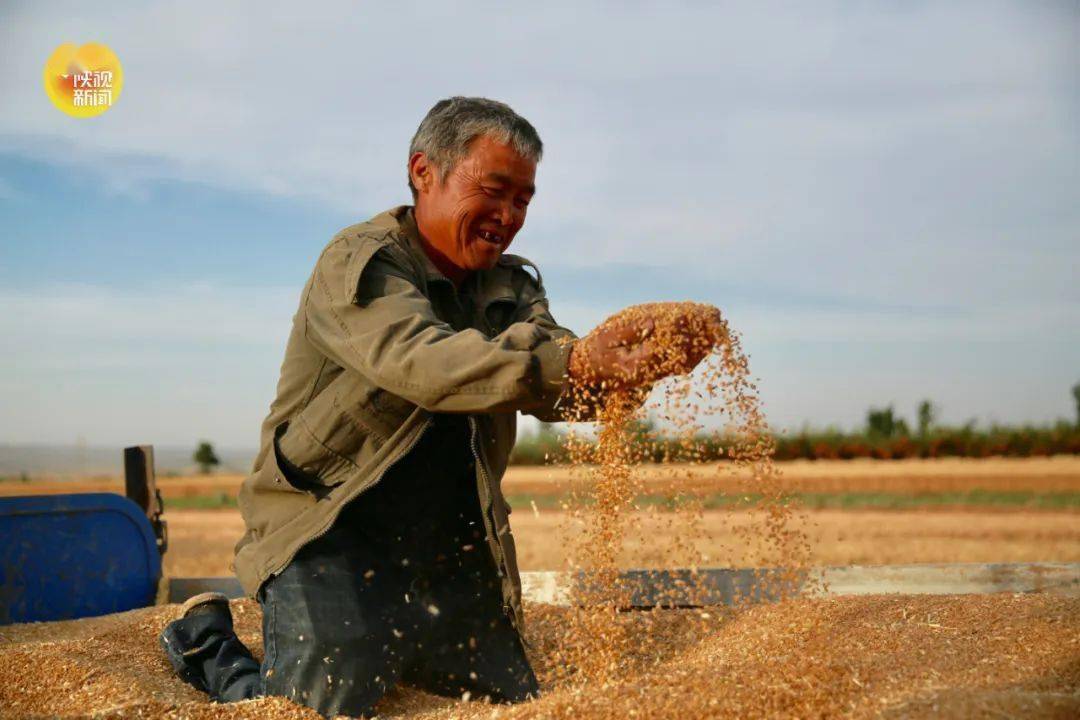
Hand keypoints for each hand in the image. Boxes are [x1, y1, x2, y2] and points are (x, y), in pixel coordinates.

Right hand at [568, 303, 722, 389]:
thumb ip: (629, 330)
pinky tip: (707, 336)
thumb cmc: (598, 349)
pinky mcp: (660, 372)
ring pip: (686, 360)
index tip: (694, 313)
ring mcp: (656, 374)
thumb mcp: (607, 335)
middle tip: (715, 316)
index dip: (682, 329)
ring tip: (717, 322)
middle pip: (682, 354)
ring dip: (703, 342)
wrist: (592, 371)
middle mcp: (650, 373)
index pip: (665, 345)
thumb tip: (652, 322)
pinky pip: (683, 363)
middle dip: (700, 334)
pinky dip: (697, 350)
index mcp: (636, 364)